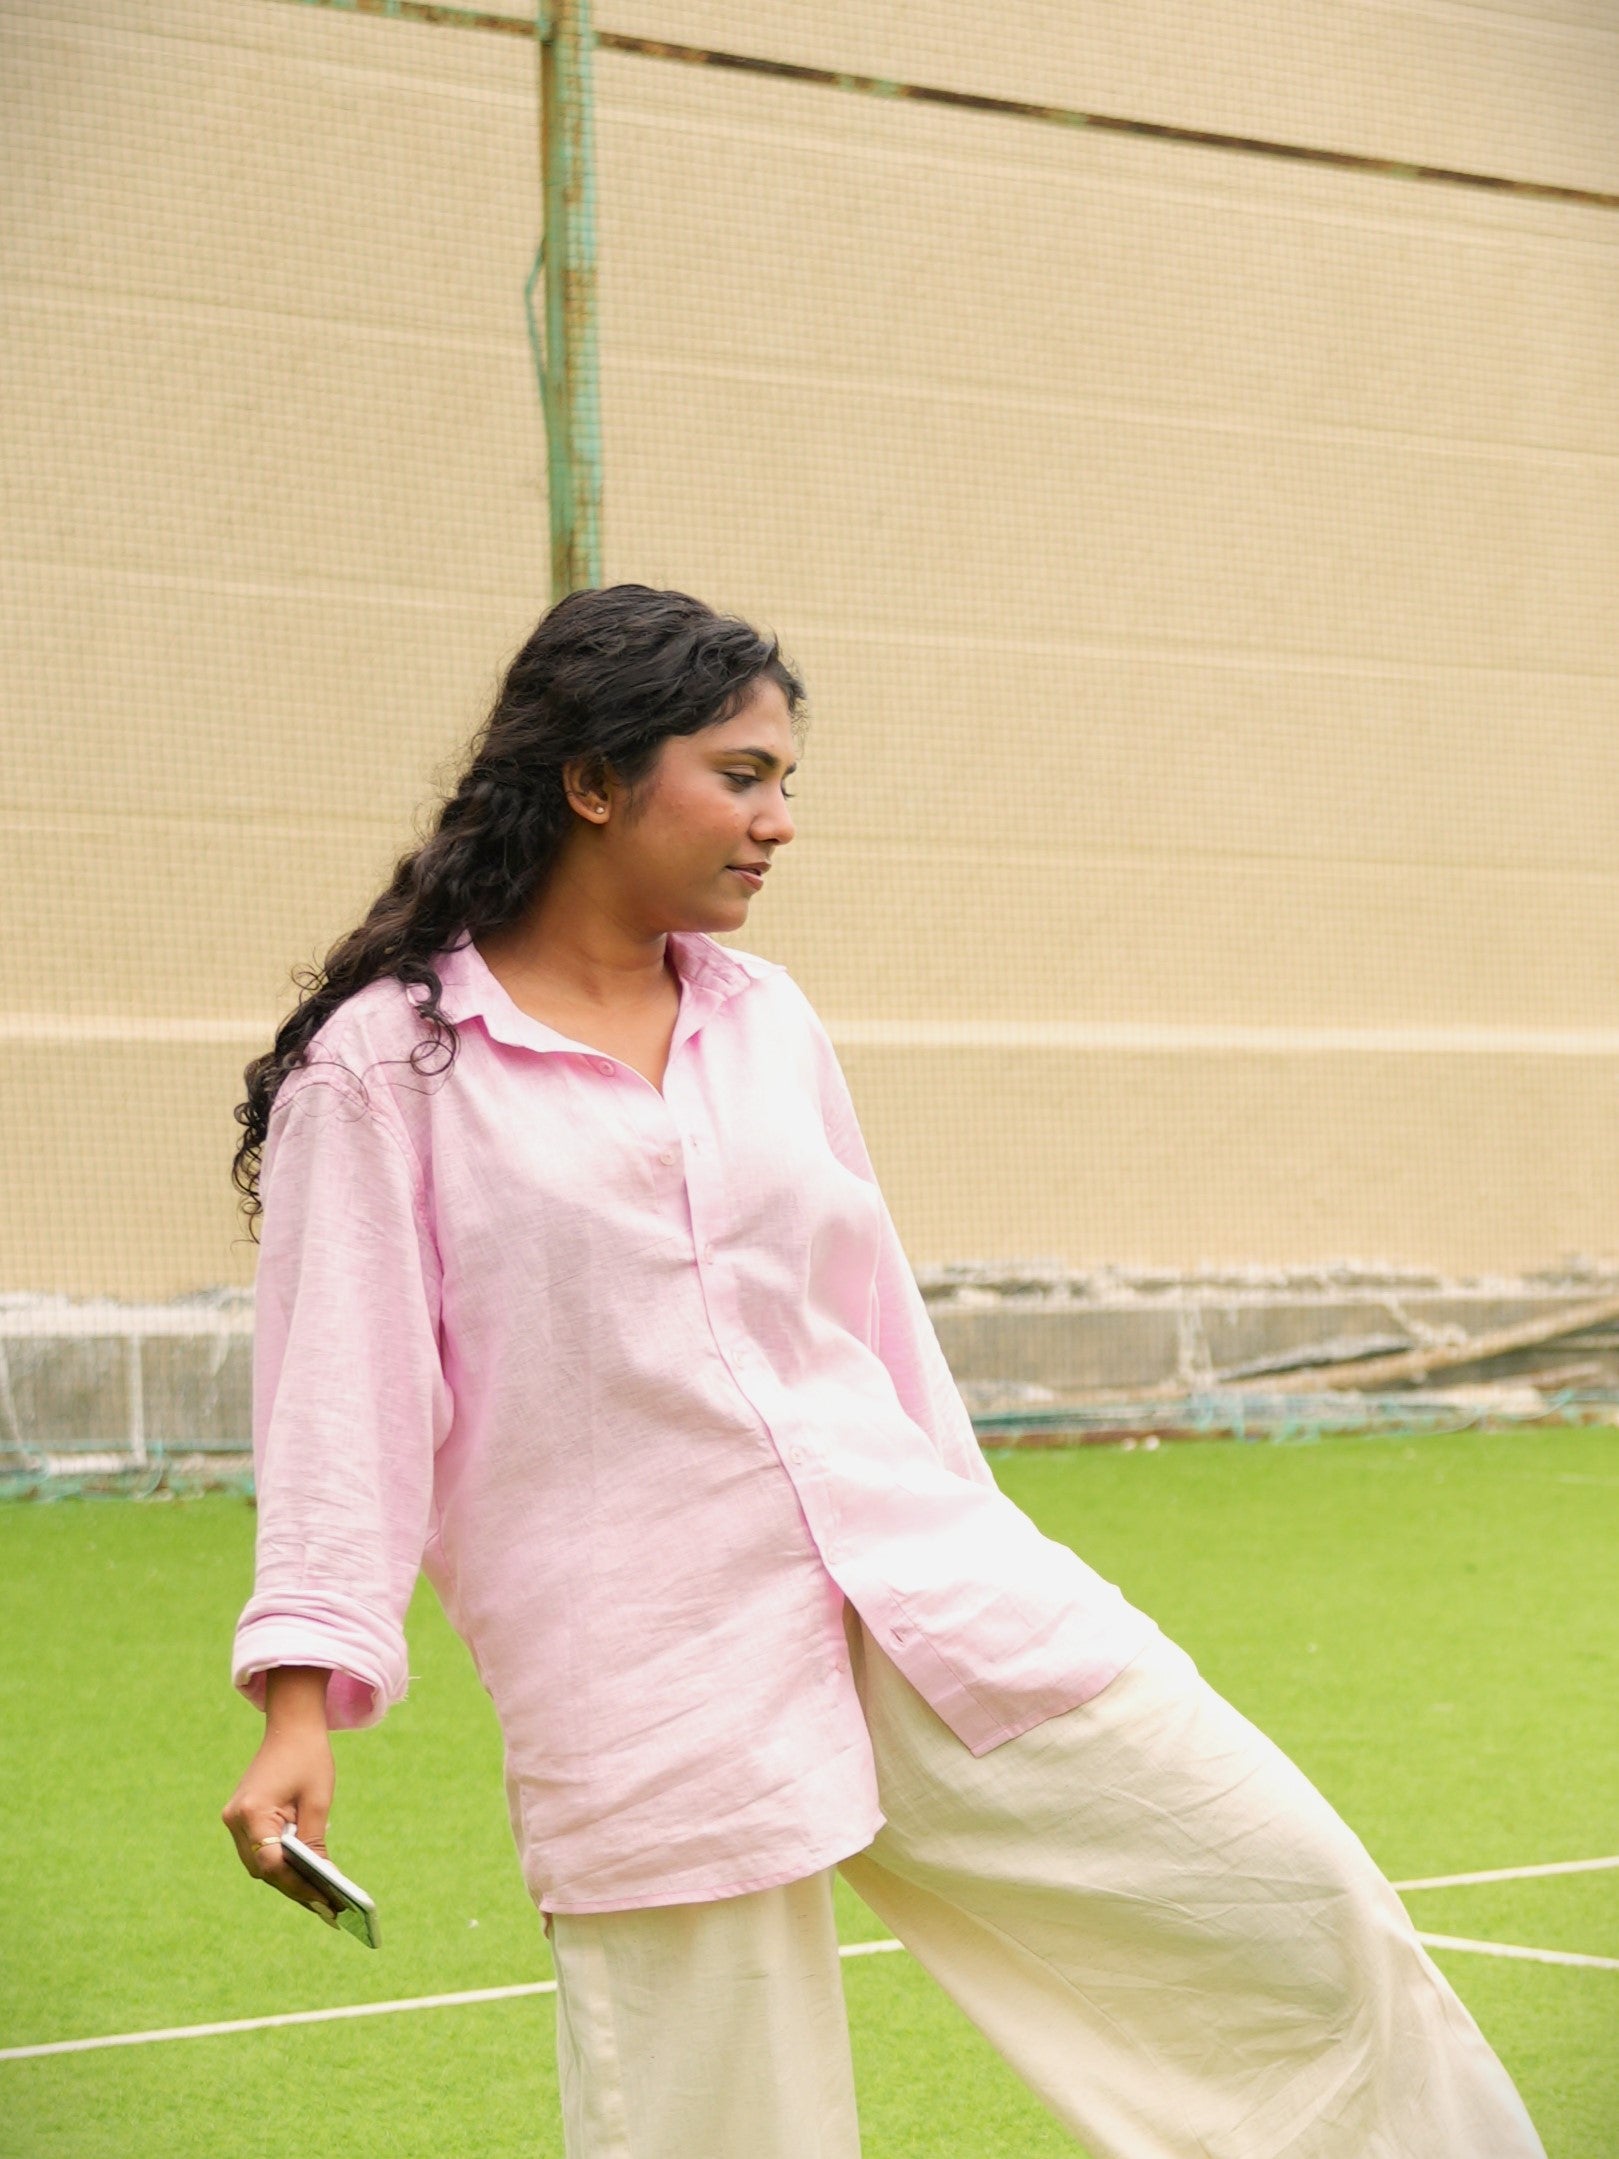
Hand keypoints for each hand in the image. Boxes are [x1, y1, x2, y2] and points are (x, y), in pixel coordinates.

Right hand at [221, 1666, 339, 1925]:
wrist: (290, 1725)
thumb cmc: (308, 1757)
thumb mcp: (318, 1801)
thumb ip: (314, 1841)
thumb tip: (322, 1879)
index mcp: (251, 1812)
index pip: (271, 1863)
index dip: (297, 1884)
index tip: (324, 1901)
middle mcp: (235, 1819)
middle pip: (263, 1869)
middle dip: (294, 1887)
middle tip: (327, 1908)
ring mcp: (234, 1819)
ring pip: (259, 1864)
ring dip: (287, 1878)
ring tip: (320, 1898)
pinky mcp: (240, 1818)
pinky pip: (259, 1850)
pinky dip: (280, 1863)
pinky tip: (305, 1875)